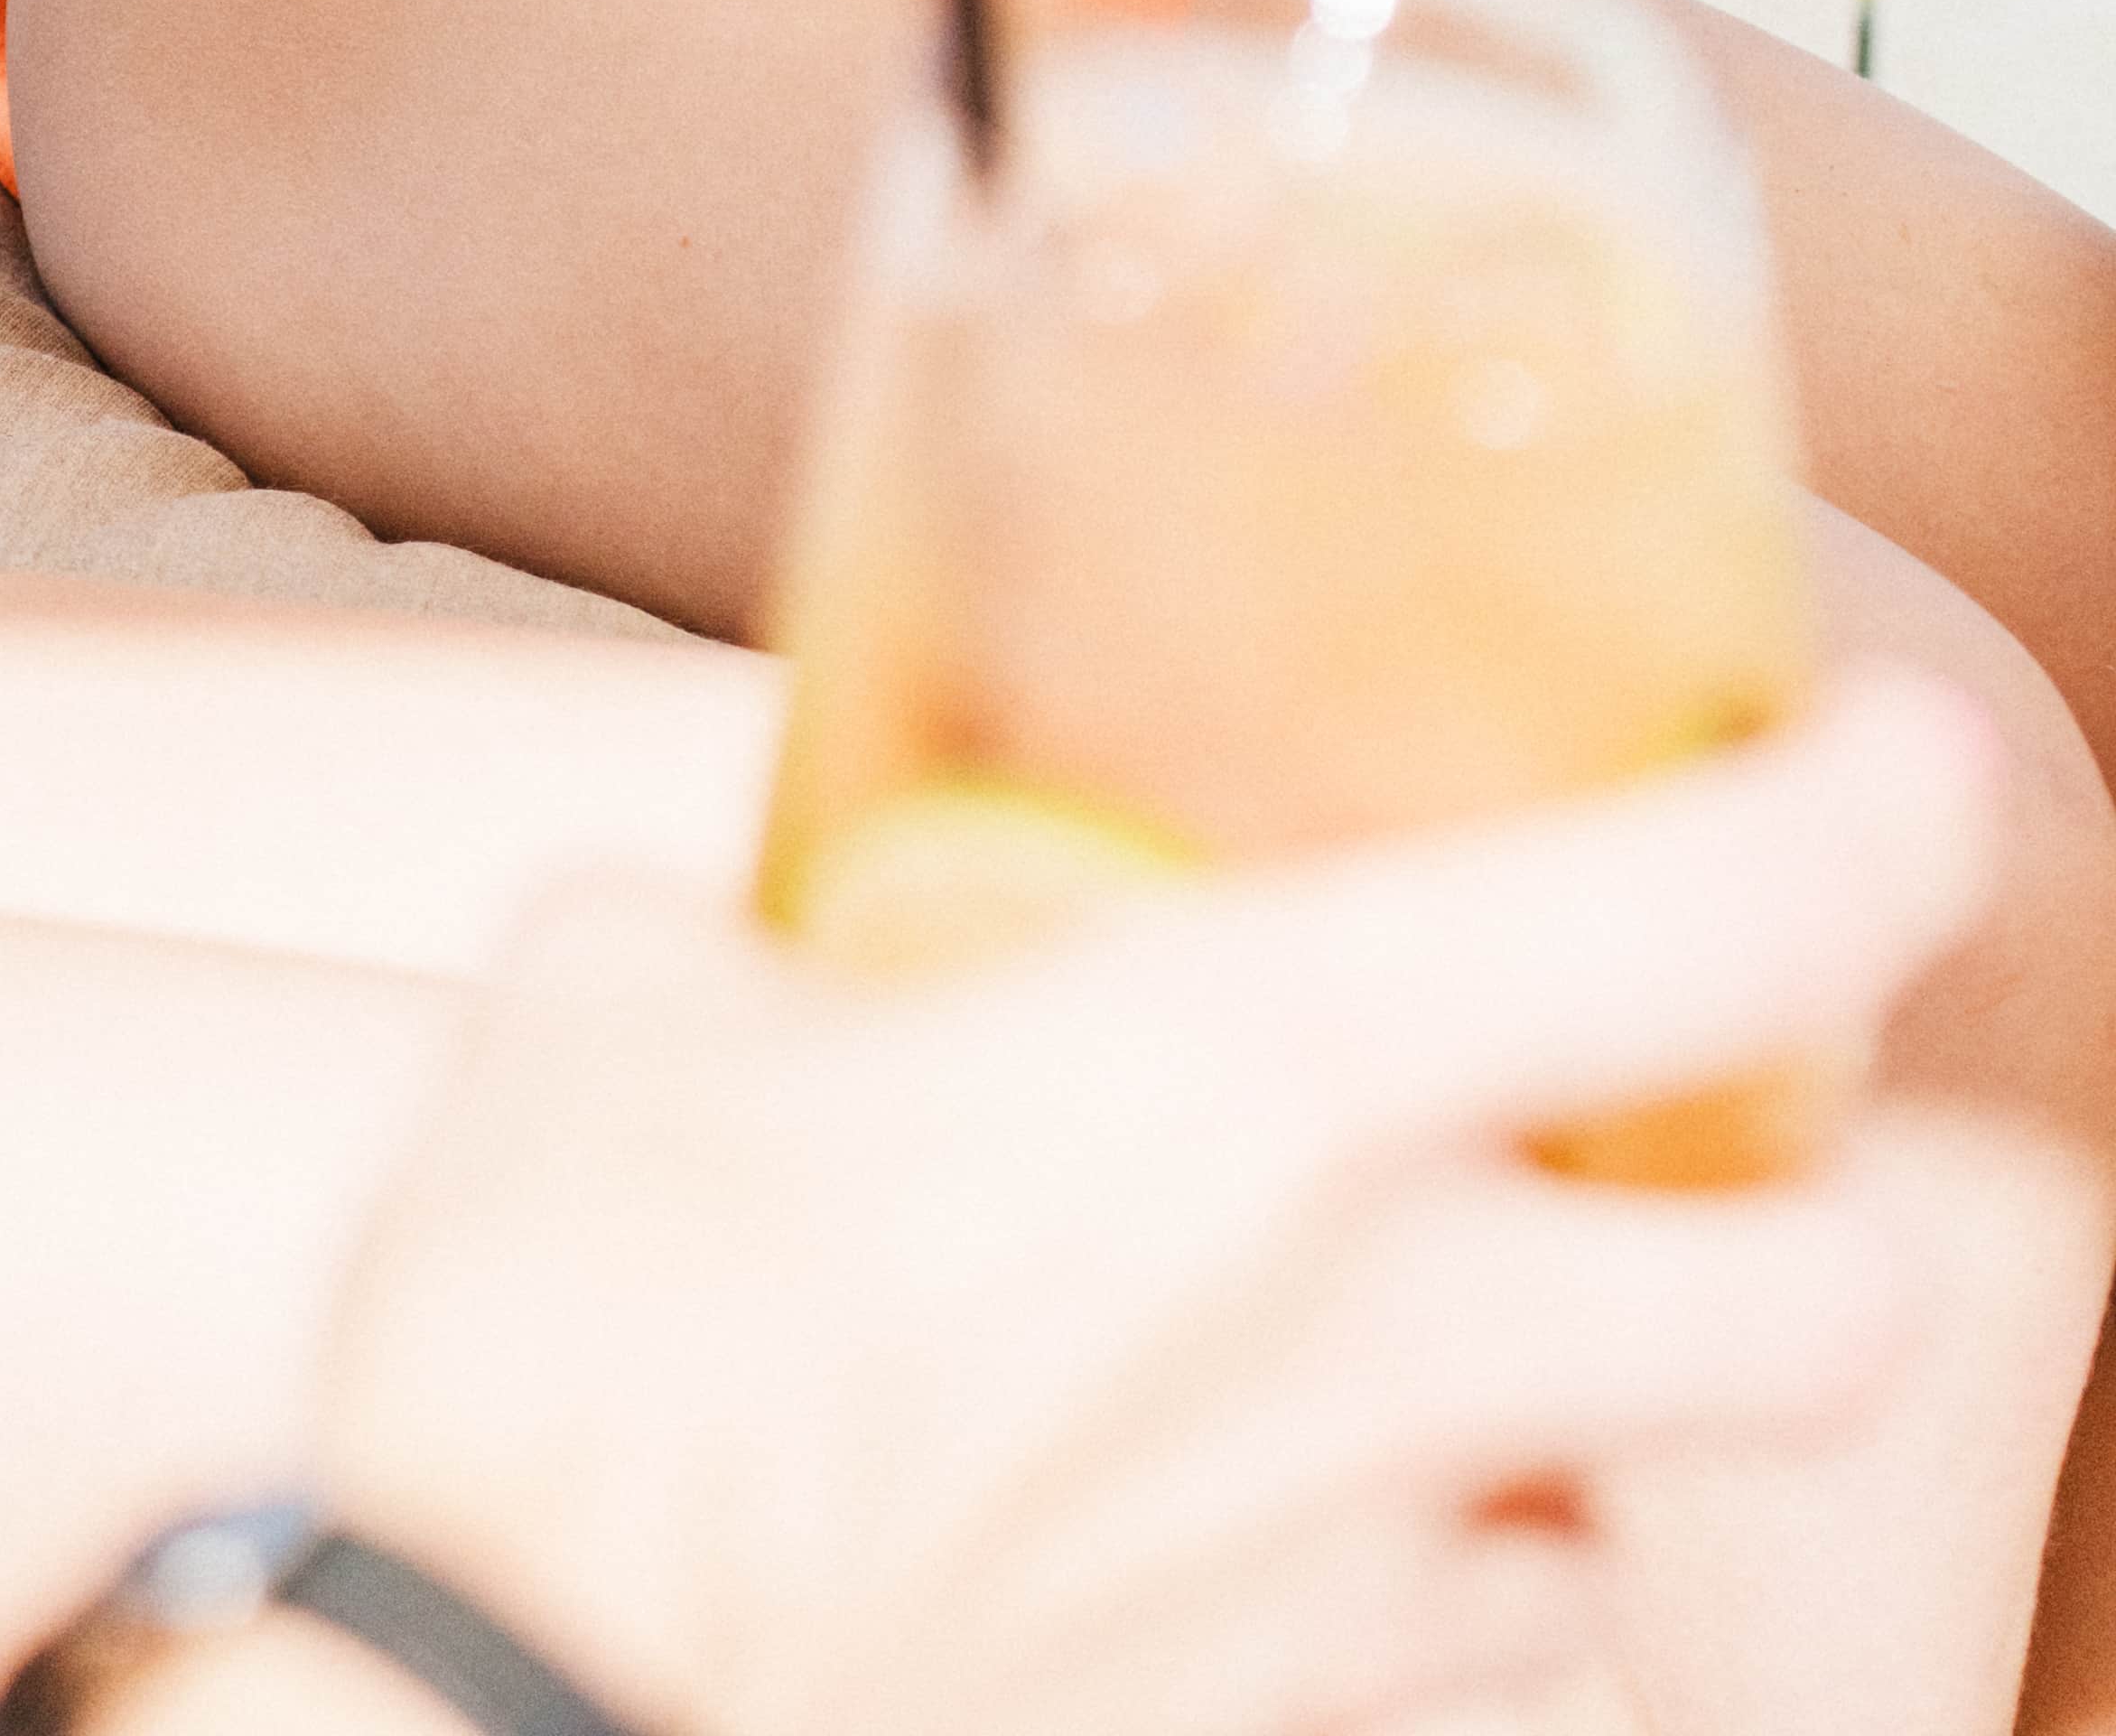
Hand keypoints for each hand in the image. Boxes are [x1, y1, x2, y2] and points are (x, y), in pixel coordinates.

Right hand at [313, 677, 1995, 1735]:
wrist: (498, 1721)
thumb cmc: (555, 1367)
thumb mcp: (605, 1029)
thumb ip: (738, 959)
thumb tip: (726, 953)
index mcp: (1248, 1081)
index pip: (1718, 921)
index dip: (1877, 818)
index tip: (1906, 763)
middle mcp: (1377, 1345)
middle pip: (1828, 1306)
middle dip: (1816, 1227)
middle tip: (1710, 1136)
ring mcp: (1338, 1595)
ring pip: (1620, 1534)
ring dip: (1568, 1449)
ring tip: (1424, 1371)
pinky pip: (1419, 1684)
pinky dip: (1384, 1611)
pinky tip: (1242, 1539)